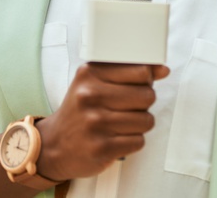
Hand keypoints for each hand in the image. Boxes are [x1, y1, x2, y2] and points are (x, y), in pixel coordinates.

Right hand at [35, 62, 169, 180]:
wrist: (53, 146)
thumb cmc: (81, 110)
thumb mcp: (95, 83)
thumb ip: (129, 73)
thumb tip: (164, 70)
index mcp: (90, 74)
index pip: (141, 71)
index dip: (146, 81)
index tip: (136, 86)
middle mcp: (90, 96)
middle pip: (147, 96)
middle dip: (144, 104)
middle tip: (127, 108)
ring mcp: (95, 123)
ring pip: (147, 120)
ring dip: (140, 125)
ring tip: (122, 124)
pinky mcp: (101, 148)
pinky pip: (139, 141)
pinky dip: (133, 142)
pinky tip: (117, 139)